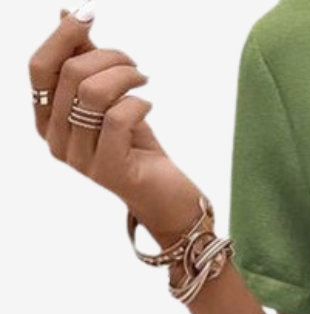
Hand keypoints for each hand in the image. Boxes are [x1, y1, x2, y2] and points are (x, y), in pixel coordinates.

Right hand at [29, 6, 202, 245]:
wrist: (165, 194)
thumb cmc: (135, 144)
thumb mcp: (108, 97)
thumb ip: (87, 61)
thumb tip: (67, 15)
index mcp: (47, 119)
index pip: (39, 68)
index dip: (62, 37)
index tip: (88, 15)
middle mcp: (56, 140)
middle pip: (70, 75)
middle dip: (108, 57)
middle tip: (134, 64)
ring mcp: (80, 158)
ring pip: (93, 93)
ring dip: (124, 76)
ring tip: (142, 79)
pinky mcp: (109, 170)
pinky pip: (117, 118)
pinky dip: (137, 102)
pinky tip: (148, 105)